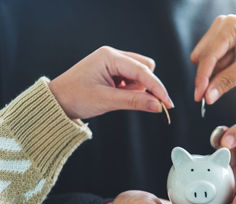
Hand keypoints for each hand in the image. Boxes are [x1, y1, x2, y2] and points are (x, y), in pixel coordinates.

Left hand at [48, 46, 173, 119]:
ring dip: (136, 88)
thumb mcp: (107, 101)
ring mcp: (112, 62)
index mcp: (110, 57)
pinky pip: (132, 78)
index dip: (157, 88)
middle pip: (145, 67)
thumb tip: (158, 106)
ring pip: (140, 73)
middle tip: (134, 100)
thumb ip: (134, 101)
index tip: (168, 104)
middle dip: (145, 86)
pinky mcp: (112, 70)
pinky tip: (116, 94)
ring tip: (117, 97)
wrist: (57, 101)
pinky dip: (130, 89)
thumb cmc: (76, 98)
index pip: (143, 71)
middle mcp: (113, 55)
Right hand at [191, 15, 235, 103]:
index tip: (199, 97)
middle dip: (208, 74)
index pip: (208, 55)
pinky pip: (210, 61)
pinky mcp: (220, 41)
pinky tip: (233, 68)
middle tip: (220, 88)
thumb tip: (207, 97)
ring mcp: (219, 32)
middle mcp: (221, 25)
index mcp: (229, 26)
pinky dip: (219, 70)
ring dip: (216, 72)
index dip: (202, 78)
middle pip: (201, 57)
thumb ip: (225, 82)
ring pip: (203, 60)